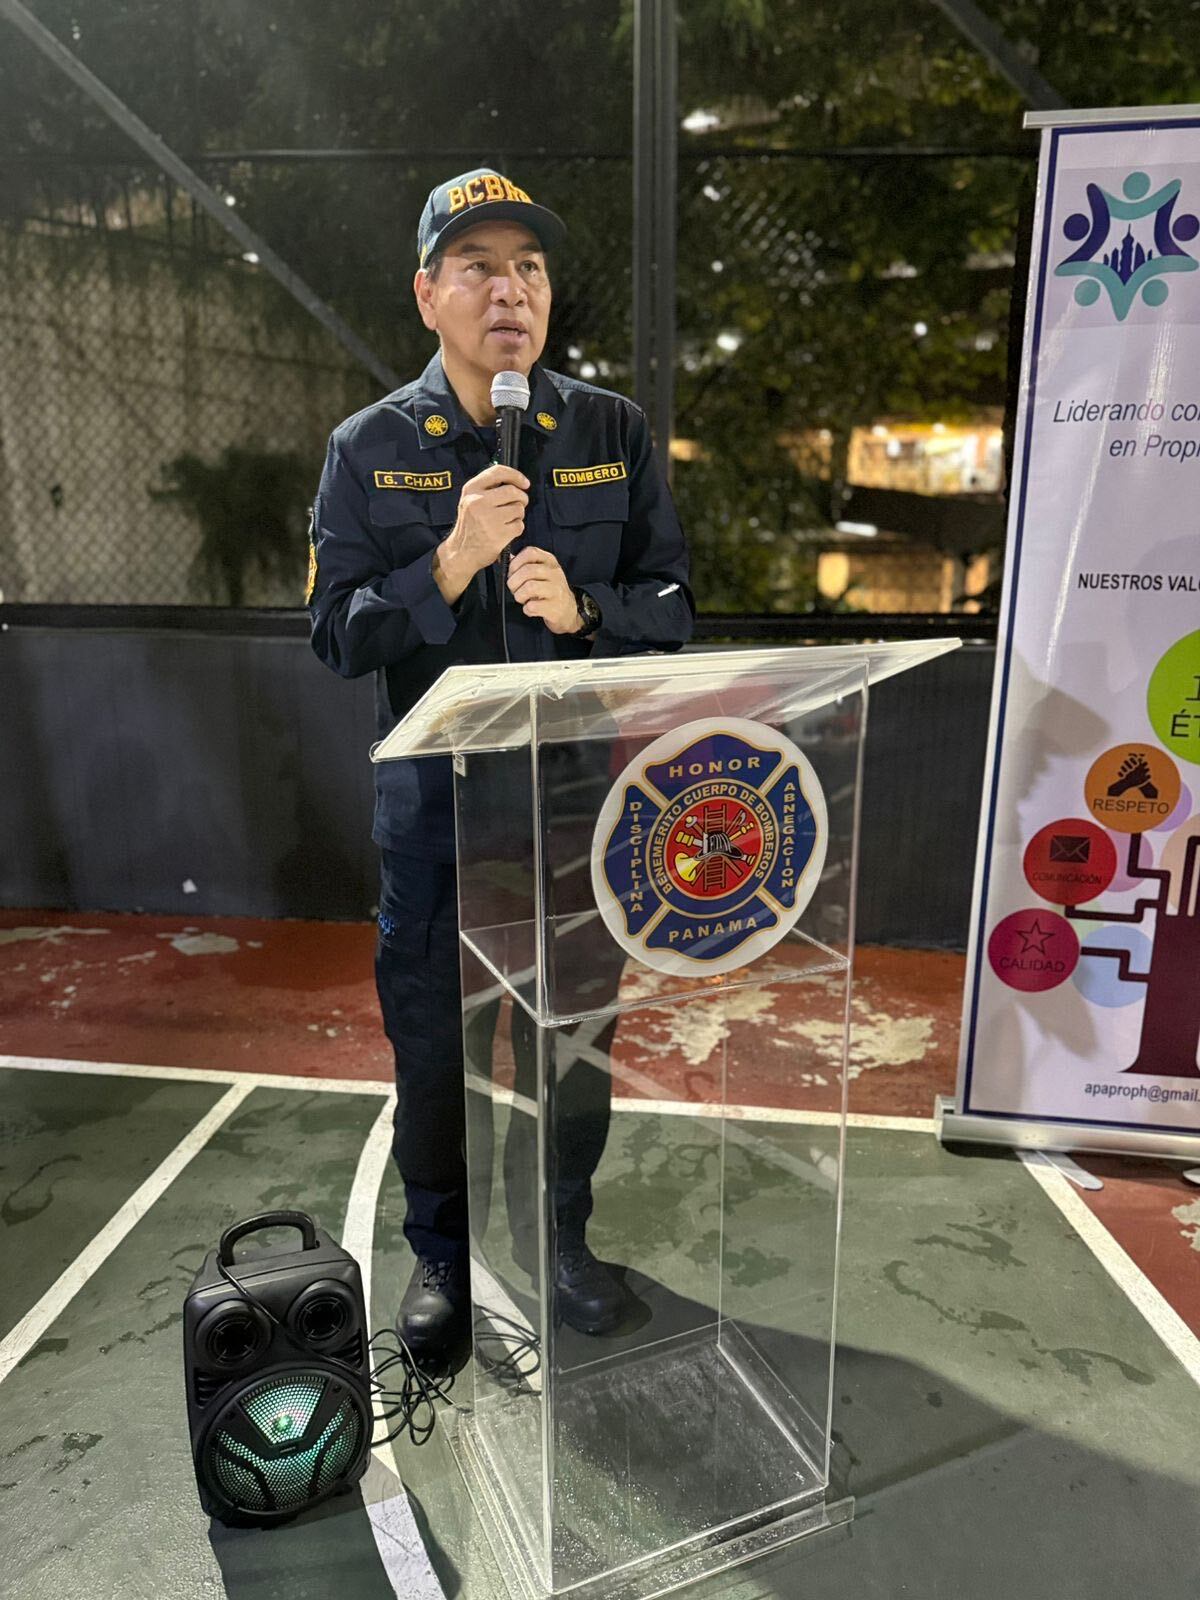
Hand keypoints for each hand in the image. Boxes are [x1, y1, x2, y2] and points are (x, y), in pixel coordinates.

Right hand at [433, 464, 528, 603]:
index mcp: (471, 490)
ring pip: (518, 508)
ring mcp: (489, 518)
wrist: (461, 552)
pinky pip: (519, 525)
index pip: (498, 472)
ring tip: (508, 520)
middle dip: (521, 498)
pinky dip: (517, 528)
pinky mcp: (499, 534)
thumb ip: (488, 488)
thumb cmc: (469, 526)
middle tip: (519, 504)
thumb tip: (515, 481)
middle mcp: (478, 501)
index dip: (515, 475)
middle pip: (513, 491)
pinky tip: (507, 532)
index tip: (524, 482)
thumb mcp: (470, 500)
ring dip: (518, 514)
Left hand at [506, 546, 580, 633]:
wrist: (567, 610)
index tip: (511, 573)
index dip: (515, 563)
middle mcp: (555, 573)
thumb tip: (509, 557)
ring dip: (519, 595)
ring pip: (529, 587)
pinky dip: (526, 609)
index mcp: (549, 561)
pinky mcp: (555, 607)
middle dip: (514, 582)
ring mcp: (556, 590)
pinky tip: (530, 608)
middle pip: (527, 571)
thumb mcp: (541, 572)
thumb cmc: (549, 590)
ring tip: (522, 599)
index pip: (530, 552)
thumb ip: (525, 564)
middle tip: (514, 589)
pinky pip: (532, 606)